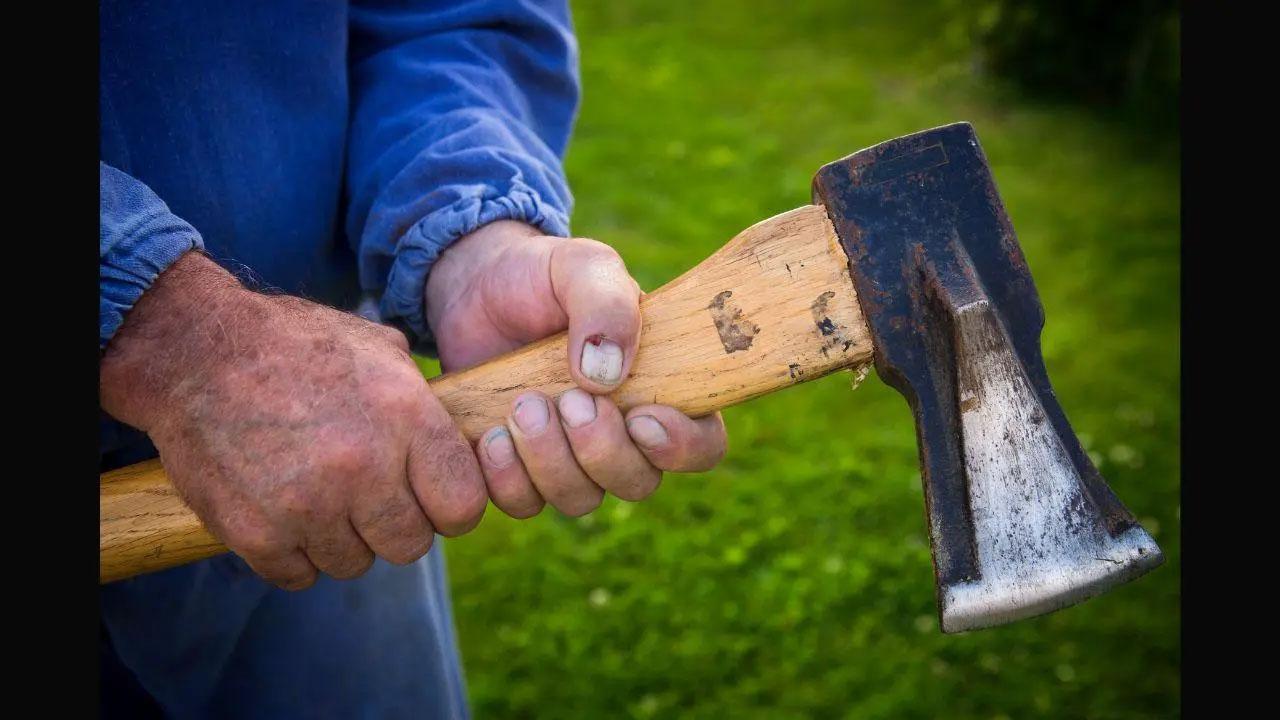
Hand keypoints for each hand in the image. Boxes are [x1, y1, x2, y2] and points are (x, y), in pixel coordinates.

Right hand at [100, 253, 486, 589]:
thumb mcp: (376, 349)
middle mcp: (363, 466)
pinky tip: (283, 510)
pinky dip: (293, 553)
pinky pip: (300, 575)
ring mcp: (308, 505)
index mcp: (405, 417)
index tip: (430, 496)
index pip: (464, 506)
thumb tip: (461, 438)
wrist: (194, 352)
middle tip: (367, 497)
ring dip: (341, 539)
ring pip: (355, 563)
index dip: (450, 505)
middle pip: (412, 546)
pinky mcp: (257, 534)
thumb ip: (422, 401)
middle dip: (395, 525)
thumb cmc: (294, 345)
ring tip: (317, 493)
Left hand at [425, 221, 726, 517]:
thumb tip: (607, 373)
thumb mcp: (582, 267)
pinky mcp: (518, 470)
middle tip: (567, 400)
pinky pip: (523, 503)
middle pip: (638, 482)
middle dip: (601, 450)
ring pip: (579, 499)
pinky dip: (506, 477)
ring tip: (521, 406)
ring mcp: (570, 458)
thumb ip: (606, 303)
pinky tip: (491, 435)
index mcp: (660, 387)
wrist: (474, 288)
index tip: (642, 418)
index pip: (702, 443)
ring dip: (550, 462)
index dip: (681, 447)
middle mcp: (622, 434)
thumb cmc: (543, 276)